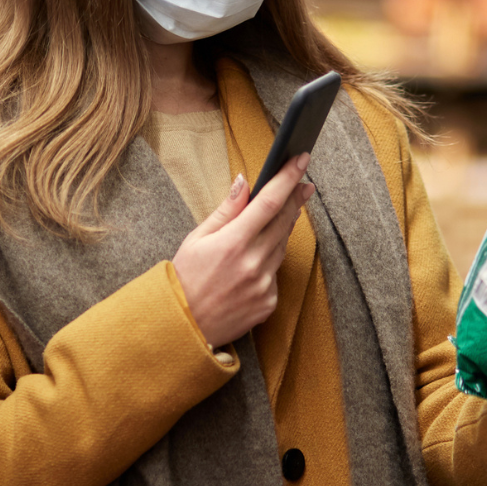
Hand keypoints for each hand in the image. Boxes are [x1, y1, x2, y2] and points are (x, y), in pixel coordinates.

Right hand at [173, 154, 315, 347]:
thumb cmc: (185, 278)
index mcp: (233, 242)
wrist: (183, 326)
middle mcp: (253, 263)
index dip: (288, 178)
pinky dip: (268, 264)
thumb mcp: (197, 238)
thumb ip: (226, 210)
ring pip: (281, 247)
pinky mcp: (269, 303)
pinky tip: (251, 266)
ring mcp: (264, 285)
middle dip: (296, 199)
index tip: (301, 160)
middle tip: (303, 183)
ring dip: (280, 231)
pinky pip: (275, 275)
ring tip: (270, 223)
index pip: (269, 202)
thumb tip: (244, 182)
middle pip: (284, 221)